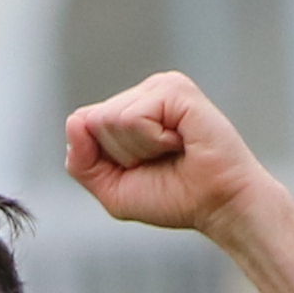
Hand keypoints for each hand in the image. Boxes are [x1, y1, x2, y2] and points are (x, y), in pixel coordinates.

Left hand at [64, 71, 273, 235]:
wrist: (219, 206)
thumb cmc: (175, 198)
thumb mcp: (113, 189)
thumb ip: (82, 162)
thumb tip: (74, 121)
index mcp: (130, 108)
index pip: (83, 124)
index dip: (104, 159)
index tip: (142, 168)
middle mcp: (145, 92)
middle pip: (93, 121)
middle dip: (121, 155)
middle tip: (160, 161)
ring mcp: (161, 86)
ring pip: (110, 119)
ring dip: (138, 150)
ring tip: (173, 151)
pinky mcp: (176, 89)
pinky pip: (132, 118)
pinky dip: (151, 142)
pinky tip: (180, 142)